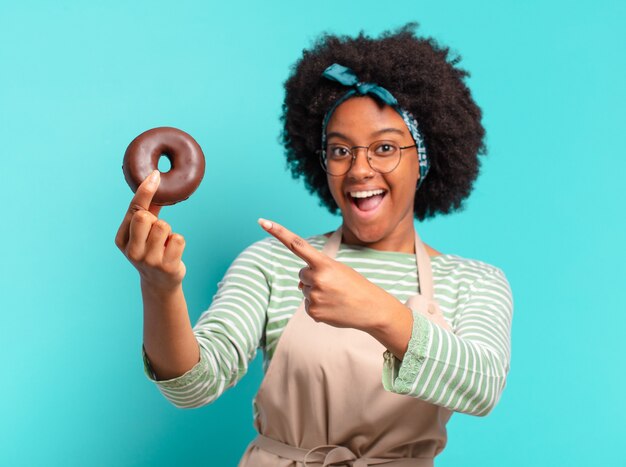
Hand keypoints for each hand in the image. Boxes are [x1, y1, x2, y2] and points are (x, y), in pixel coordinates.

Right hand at [115, 170, 186, 290]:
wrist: (159, 283)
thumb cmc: (151, 251)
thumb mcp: (142, 234)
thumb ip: (147, 211)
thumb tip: (154, 182)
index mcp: (122, 239)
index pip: (133, 210)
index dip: (145, 191)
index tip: (155, 175)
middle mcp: (132, 251)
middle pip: (145, 216)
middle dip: (155, 219)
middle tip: (156, 232)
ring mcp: (149, 260)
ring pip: (164, 226)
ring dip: (168, 232)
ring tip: (164, 244)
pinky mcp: (167, 266)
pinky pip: (178, 238)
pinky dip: (178, 242)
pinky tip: (172, 252)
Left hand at [257, 218, 400, 332]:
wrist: (372, 308)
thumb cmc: (355, 285)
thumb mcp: (338, 270)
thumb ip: (315, 272)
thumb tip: (298, 286)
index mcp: (324, 263)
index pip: (297, 244)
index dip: (278, 232)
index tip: (263, 221)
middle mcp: (317, 278)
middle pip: (302, 273)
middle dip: (313, 277)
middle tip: (334, 284)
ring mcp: (314, 296)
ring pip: (304, 289)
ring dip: (316, 291)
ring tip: (335, 296)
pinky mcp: (313, 312)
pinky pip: (307, 305)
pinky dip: (318, 306)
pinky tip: (333, 307)